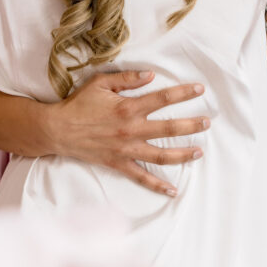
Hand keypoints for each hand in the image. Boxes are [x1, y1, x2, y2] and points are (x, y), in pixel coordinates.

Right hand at [42, 69, 209, 195]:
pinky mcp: (119, 164)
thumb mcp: (100, 83)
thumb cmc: (79, 104)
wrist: (58, 130)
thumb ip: (127, 79)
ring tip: (199, 152)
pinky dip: (158, 186)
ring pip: (161, 155)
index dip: (183, 93)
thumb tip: (151, 75)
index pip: (162, 99)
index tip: (200, 89)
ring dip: (182, 154)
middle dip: (191, 125)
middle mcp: (130, 130)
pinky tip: (173, 191)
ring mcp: (126, 150)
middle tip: (208, 122)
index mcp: (128, 107)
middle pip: (168, 128)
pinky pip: (141, 178)